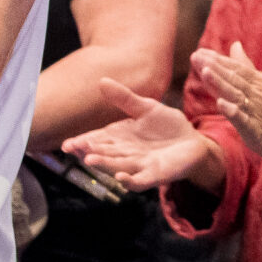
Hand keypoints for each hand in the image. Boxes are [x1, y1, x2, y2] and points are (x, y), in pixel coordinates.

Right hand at [63, 78, 219, 190]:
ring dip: (104, 164)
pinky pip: (139, 181)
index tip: (67, 145)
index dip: (82, 143)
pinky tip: (121, 177)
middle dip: (89, 152)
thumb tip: (102, 81)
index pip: (97, 140)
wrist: (194, 141)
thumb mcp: (146, 107)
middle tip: (74, 149)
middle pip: (104, 154)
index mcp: (120, 137)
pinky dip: (130, 181)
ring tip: (90, 160)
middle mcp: (125, 154)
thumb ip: (124, 98)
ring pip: (117, 166)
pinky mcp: (155, 175)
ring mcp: (139, 166)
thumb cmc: (167, 126)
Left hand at [195, 42, 261, 170]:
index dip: (217, 60)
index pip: (236, 68)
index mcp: (260, 83)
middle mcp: (259, 93)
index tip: (199, 51)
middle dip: (213, 66)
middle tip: (195, 55)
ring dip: (220, 82)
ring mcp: (258, 111)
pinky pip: (244, 119)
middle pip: (234, 77)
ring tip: (205, 71)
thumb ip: (247, 67)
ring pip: (237, 94)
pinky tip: (221, 104)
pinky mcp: (257, 130)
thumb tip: (235, 45)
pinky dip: (233, 110)